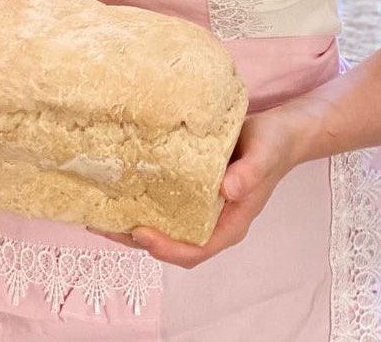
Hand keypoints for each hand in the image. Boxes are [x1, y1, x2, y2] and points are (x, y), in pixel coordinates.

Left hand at [87, 104, 306, 268]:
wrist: (281, 130)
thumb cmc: (274, 144)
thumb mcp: (265, 154)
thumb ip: (248, 173)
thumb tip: (225, 190)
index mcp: (230, 225)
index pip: (194, 250)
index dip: (165, 248)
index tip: (139, 232)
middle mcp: (212, 222)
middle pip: (171, 243)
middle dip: (135, 239)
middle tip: (100, 224)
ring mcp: (202, 207)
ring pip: (164, 224)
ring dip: (132, 222)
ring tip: (99, 210)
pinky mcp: (193, 188)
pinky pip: (165, 201)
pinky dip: (143, 198)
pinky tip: (121, 186)